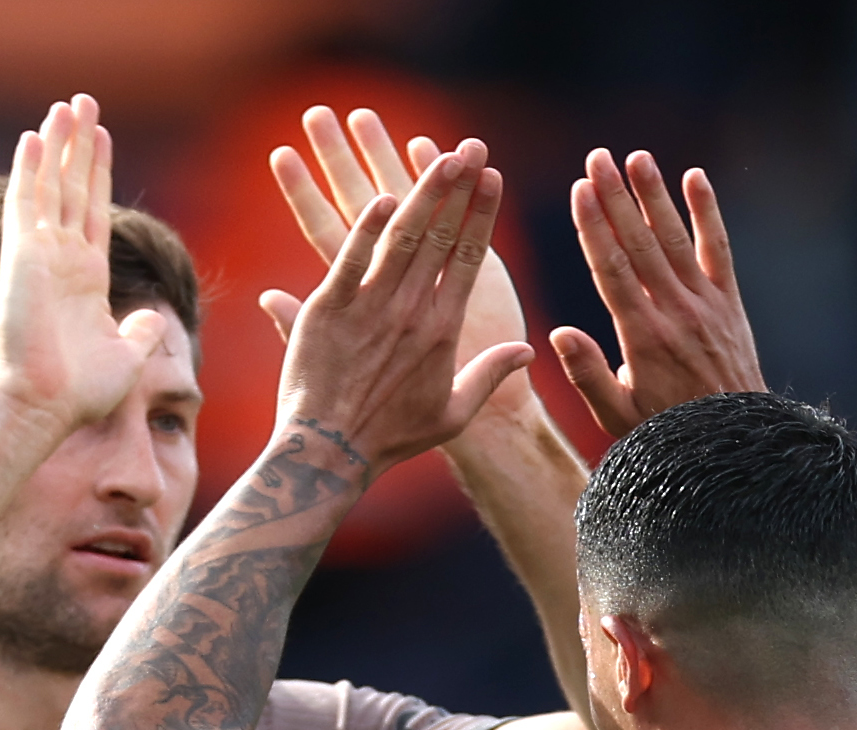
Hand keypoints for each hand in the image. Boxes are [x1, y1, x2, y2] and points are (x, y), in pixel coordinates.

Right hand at [0, 96, 155, 435]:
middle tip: (83, 101)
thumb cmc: (80, 394)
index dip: (98, 172)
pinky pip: (25, 203)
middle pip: (72, 188)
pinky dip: (30, 169)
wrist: (45, 406)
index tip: (102, 136)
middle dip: (79, 145)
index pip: (94, 211)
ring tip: (67, 105)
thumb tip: (157, 317)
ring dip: (59, 145)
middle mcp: (62, 260)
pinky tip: (36, 137)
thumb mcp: (126, 357)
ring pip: (50, 185)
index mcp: (87, 278)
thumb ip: (141, 332)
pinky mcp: (21, 256)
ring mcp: (39, 255)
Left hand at [262, 141, 531, 475]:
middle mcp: (411, 313)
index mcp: (443, 331)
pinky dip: (369, 227)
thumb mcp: (452, 414)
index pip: (468, 260)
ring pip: (403, 238)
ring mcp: (370, 308)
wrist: (332, 452)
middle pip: (441, 238)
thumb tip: (527, 354)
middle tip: (473, 150)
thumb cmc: (392, 438)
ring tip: (440, 157)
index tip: (494, 178)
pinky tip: (386, 194)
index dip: (482, 216)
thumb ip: (489, 375)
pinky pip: (352, 257)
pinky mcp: (329, 308)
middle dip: (459, 189)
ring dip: (423, 194)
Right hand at [555, 149, 762, 434]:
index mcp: (642, 338)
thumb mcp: (619, 417)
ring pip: (676, 240)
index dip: (594, 226)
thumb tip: (556, 333)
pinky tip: (696, 177)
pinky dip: (708, 213)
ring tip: (636, 158)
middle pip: (640, 245)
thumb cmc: (667, 434)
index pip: (612, 270)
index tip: (579, 189)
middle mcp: (675, 314)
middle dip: (616, 198)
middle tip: (597, 158)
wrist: (734, 446)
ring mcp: (706, 305)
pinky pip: (719, 249)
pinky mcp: (729, 303)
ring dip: (655, 196)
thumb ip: (588, 375)